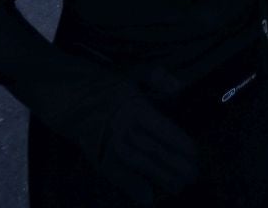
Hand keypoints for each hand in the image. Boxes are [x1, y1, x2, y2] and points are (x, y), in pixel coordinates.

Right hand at [84, 77, 196, 200]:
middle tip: (193, 175)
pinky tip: (146, 197)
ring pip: (138, 164)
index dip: (179, 142)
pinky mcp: (98, 157)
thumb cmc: (108, 85)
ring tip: (178, 187)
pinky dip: (130, 187)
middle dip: (175, 165)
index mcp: (134, 107)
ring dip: (159, 177)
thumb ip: (158, 77)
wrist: (72, 96)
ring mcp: (110, 144)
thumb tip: (180, 86)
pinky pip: (116, 174)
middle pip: (153, 149)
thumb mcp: (134, 73)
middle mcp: (123, 127)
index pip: (162, 128)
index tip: (195, 153)